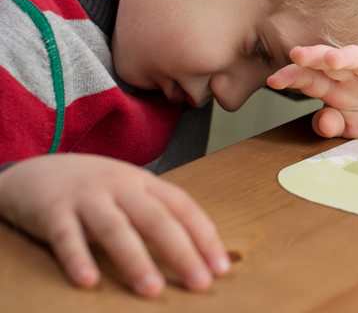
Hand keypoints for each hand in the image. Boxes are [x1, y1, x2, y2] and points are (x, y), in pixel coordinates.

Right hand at [0, 154, 228, 296]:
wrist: (35, 170)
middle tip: (199, 283)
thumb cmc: (94, 190)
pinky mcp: (52, 211)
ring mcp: (86, 197)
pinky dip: (78, 258)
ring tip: (152, 289)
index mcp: (144, 183)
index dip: (203, 236)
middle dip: (181, 251)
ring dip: (135, 259)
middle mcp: (120, 186)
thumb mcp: (130, 193)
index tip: (220, 268)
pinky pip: (66, 237)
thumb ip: (157, 215)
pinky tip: (89, 282)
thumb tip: (197, 254)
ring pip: (115, 228)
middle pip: (156, 219)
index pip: (182, 207)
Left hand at [266, 45, 357, 137]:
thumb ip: (331, 124)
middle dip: (313, 57)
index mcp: (333, 86)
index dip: (292, 76)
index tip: (273, 81)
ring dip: (346, 57)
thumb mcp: (349, 127)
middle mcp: (351, 74)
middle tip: (297, 55)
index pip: (309, 77)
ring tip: (332, 60)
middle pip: (329, 61)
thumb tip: (321, 122)